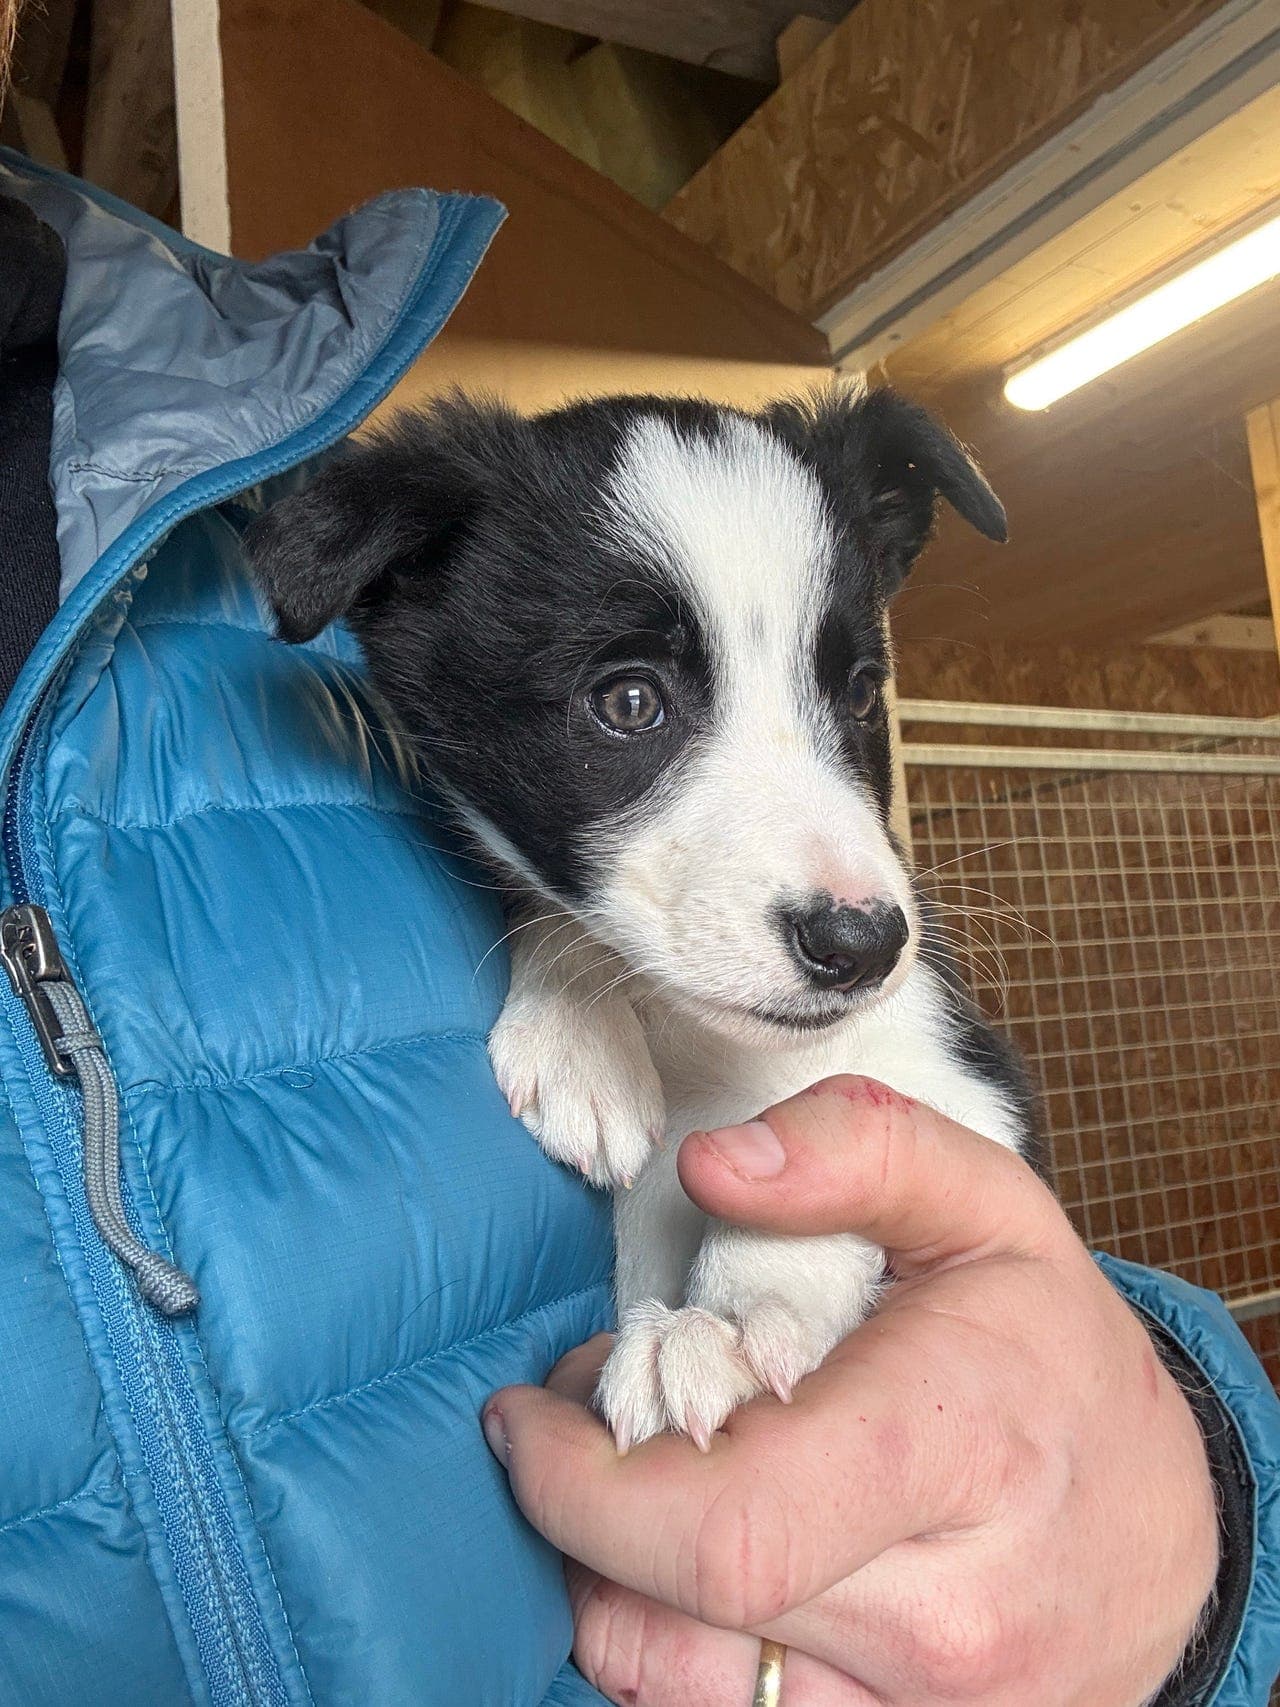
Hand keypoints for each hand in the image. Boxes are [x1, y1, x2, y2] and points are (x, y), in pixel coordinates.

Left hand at [483, 1076, 1218, 1705]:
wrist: (1164, 1526)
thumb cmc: (1054, 1356)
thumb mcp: (987, 1206)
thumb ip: (857, 1152)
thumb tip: (711, 1166)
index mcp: (952, 1452)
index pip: (722, 1524)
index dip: (580, 1480)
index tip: (530, 1412)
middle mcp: (941, 1619)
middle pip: (673, 1614)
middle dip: (580, 1511)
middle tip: (589, 1421)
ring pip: (674, 1688)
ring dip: (611, 1580)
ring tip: (636, 1480)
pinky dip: (668, 1639)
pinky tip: (687, 1558)